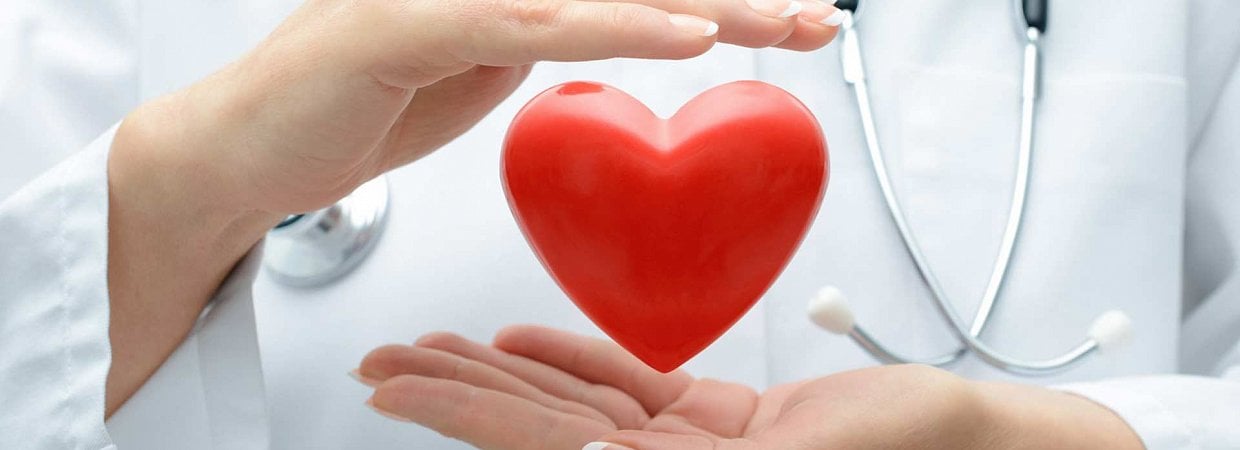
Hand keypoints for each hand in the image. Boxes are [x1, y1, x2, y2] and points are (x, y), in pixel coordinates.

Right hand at [104, 0, 842, 414]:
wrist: (246, 148)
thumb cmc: (352, 104)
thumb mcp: (471, 63)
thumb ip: (535, 31)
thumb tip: (602, 23)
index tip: (782, 15)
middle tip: (814, 19)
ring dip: (702, 5)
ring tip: (783, 25)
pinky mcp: (414, 24)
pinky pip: (536, 24)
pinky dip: (618, 28)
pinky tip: (689, 37)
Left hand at [356, 326, 1142, 449]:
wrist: (982, 443)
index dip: (462, 414)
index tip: (395, 388)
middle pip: (539, 429)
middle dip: (456, 391)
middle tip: (382, 362)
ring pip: (576, 404)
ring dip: (503, 371)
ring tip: (434, 344)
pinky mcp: (721, 424)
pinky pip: (634, 387)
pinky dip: (578, 359)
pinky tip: (524, 340)